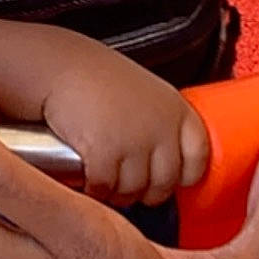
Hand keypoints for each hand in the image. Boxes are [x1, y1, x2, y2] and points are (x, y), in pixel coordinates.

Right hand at [39, 52, 210, 204]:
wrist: (59, 66)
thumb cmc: (97, 77)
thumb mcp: (147, 93)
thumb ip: (162, 124)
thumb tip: (166, 162)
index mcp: (177, 111)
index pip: (198, 161)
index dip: (181, 176)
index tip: (165, 178)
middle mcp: (162, 128)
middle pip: (165, 184)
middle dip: (144, 191)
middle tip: (126, 182)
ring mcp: (135, 142)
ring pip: (134, 191)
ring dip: (117, 193)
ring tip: (105, 179)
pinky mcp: (105, 154)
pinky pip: (105, 188)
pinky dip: (94, 189)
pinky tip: (87, 178)